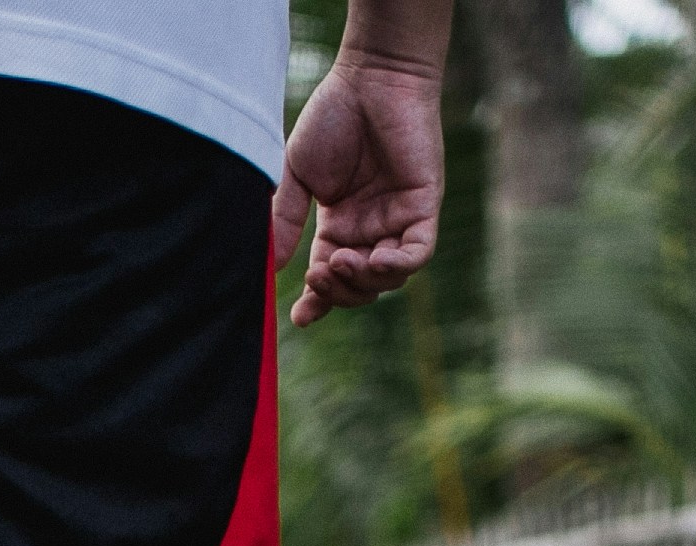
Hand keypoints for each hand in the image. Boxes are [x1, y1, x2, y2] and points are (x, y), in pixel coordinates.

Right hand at [276, 53, 446, 325]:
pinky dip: (397, 266)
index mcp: (340, 226)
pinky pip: (417, 253)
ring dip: (361, 281)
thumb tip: (272, 264)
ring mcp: (398, 220)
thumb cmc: (334, 117)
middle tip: (317, 274)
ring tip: (336, 260)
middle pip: (360, 288)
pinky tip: (374, 259)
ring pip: (388, 278)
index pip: (330, 279)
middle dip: (337, 292)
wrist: (370, 78)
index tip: (298, 317)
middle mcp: (371, 229)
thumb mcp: (297, 174)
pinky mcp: (423, 206)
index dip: (317, 303)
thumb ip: (287, 218)